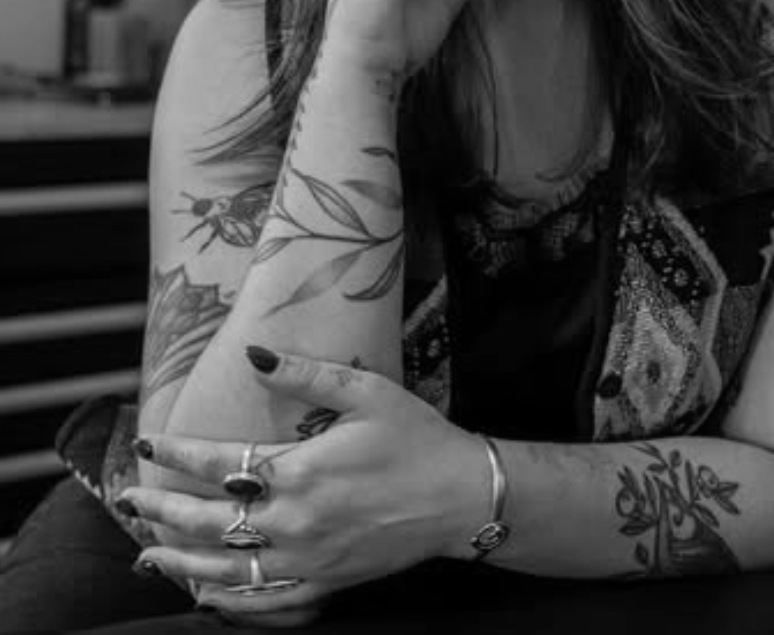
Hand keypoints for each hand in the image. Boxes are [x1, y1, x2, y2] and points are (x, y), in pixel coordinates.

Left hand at [121, 352, 488, 625]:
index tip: (149, 443)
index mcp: (300, 471)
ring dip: (181, 564)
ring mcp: (308, 560)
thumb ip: (305, 374)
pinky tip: (205, 596)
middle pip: (209, 522)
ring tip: (146, 555)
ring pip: (227, 571)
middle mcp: (295, 522)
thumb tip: (255, 353)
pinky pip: (264, 602)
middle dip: (163, 509)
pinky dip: (228, 603)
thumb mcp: (365, 391)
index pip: (219, 463)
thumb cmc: (416, 437)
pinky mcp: (325, 584)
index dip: (179, 453)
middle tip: (129, 499)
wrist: (462, 497)